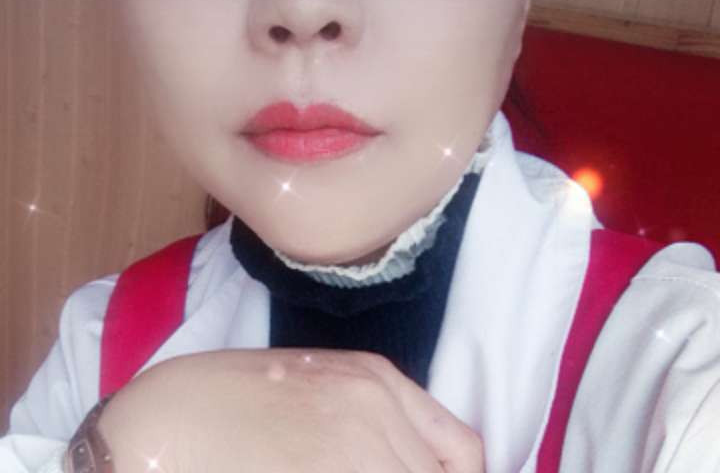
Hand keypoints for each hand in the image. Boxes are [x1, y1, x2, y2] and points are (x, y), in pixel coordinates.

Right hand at [98, 349, 484, 472]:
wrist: (169, 416)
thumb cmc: (238, 395)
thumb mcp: (322, 385)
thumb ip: (378, 419)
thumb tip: (412, 461)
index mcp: (379, 380)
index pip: (462, 452)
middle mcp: (376, 410)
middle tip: (373, 470)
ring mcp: (352, 449)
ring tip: (340, 468)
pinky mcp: (325, 469)